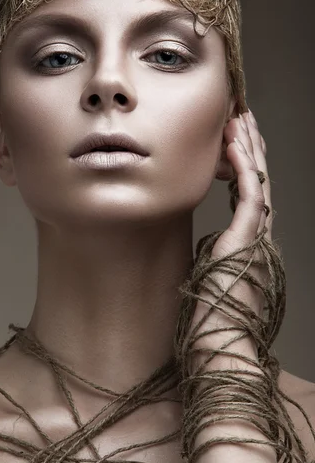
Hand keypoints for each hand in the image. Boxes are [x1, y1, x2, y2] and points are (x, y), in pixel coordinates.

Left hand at [189, 110, 272, 370]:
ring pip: (257, 181)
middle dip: (249, 146)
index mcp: (247, 242)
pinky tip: (233, 145)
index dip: (242, 163)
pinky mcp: (246, 240)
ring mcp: (255, 236)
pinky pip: (249, 195)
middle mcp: (256, 235)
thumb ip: (214, 255)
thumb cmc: (209, 317)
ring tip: (239, 120)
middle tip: (240, 117)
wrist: (218, 345)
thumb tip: (206, 244)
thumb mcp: (209, 275)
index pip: (248, 192)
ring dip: (248, 149)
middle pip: (257, 179)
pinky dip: (242, 167)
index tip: (231, 139)